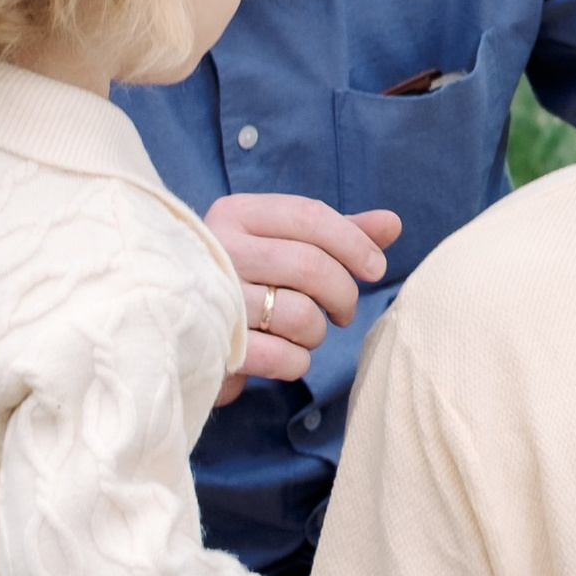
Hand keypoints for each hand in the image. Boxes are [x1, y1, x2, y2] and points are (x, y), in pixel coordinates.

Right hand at [208, 196, 400, 383]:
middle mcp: (219, 249)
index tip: (376, 268)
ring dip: (318, 332)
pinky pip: (283, 357)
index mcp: (236, 214)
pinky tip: (288, 355)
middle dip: (343, 294)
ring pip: (301, 314)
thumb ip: (339, 234)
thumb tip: (392, 224)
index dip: (355, 243)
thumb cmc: (249, 281)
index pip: (311, 216)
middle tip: (344, 312)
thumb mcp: (287, 246)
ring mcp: (214, 299)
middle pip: (311, 266)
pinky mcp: (215, 347)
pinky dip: (297, 361)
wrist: (183, 329)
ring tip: (306, 332)